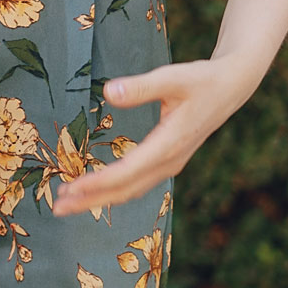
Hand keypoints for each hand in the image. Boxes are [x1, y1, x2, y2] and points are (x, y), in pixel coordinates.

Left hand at [51, 58, 259, 214]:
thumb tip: (108, 92)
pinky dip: (114, 190)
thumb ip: (141, 86)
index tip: (69, 189)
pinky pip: (137, 183)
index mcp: (169, 145)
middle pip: (125, 189)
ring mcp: (169, 164)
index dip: (96, 183)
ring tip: (67, 203)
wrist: (230, 88)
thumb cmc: (201, 80)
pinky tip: (95, 190)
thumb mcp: (172, 77)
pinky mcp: (168, 160)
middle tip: (57, 209)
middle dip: (91, 200)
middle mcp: (169, 161)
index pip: (126, 172)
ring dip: (99, 198)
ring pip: (131, 190)